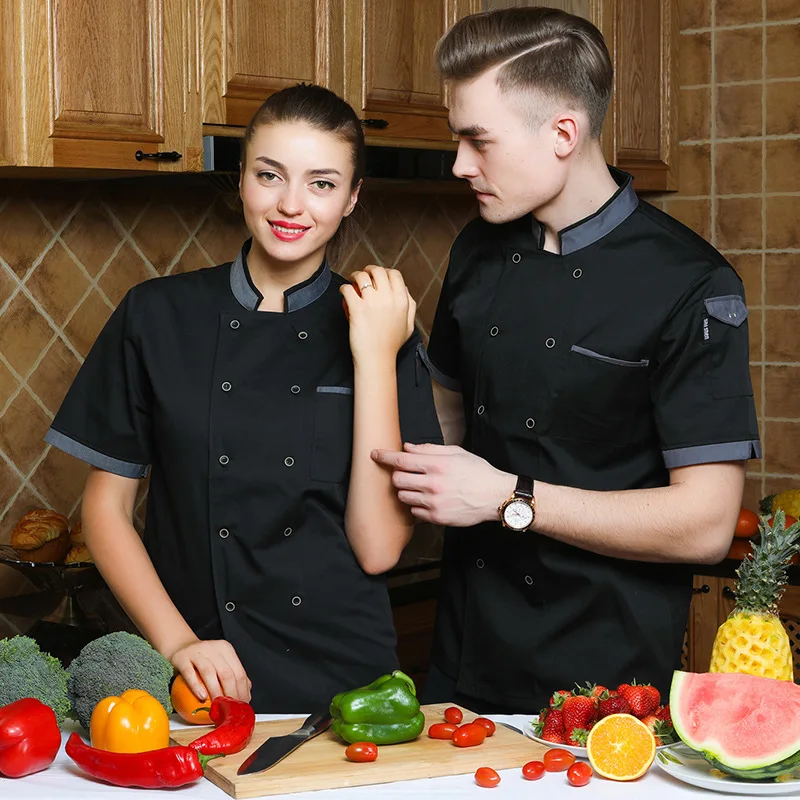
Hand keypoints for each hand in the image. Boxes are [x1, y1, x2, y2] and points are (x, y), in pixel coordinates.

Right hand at [169, 639, 251, 702]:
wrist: (181, 647)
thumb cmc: (203, 659)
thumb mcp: (220, 662)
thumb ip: (233, 675)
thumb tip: (246, 695)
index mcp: (226, 649)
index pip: (239, 671)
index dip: (242, 690)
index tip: (242, 705)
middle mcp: (213, 648)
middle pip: (226, 673)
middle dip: (231, 693)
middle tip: (230, 709)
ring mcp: (197, 652)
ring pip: (209, 673)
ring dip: (215, 692)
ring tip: (218, 706)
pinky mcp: (182, 658)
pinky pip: (189, 674)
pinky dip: (196, 686)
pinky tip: (202, 697)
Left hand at [341, 266, 415, 365]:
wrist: (377, 359)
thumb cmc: (391, 345)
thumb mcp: (409, 325)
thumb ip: (410, 306)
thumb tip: (404, 290)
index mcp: (402, 301)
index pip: (395, 274)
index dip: (385, 271)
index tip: (378, 276)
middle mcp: (388, 298)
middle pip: (378, 271)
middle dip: (369, 270)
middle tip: (363, 275)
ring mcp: (372, 303)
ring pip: (361, 277)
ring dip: (355, 275)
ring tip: (352, 281)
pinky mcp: (357, 309)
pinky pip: (347, 289)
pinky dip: (344, 288)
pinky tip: (344, 292)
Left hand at [371, 443, 514, 525]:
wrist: (495, 497)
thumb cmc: (477, 472)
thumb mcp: (456, 453)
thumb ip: (429, 449)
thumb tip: (407, 447)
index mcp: (437, 465)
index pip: (401, 460)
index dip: (385, 456)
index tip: (375, 454)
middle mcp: (433, 484)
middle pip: (397, 480)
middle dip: (397, 475)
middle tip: (406, 473)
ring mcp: (433, 503)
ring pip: (403, 497)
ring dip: (405, 490)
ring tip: (419, 487)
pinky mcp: (436, 517)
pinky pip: (414, 511)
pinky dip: (416, 505)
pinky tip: (428, 499)